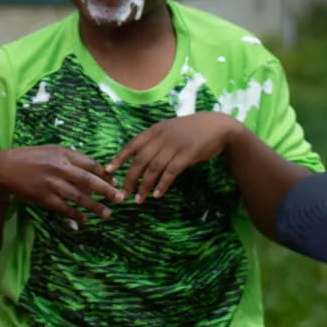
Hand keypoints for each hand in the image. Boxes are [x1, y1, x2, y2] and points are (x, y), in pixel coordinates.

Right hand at [0, 145, 123, 224]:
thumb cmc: (31, 157)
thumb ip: (71, 157)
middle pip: (89, 180)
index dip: (105, 174)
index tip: (115, 182)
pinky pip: (64, 208)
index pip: (90, 164)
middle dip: (106, 190)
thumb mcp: (52, 150)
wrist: (6, 168)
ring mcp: (52, 184)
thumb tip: (92, 168)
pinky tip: (84, 219)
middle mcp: (59, 168)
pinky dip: (75, 215)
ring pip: (78, 197)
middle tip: (120, 198)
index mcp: (63, 154)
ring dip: (94, 206)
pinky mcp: (44, 197)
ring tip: (107, 213)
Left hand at [106, 112, 241, 203]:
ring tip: (139, 199)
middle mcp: (162, 137)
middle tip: (122, 194)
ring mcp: (174, 145)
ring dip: (145, 186)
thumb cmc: (191, 130)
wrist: (217, 127)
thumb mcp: (169, 130)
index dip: (119, 158)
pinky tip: (157, 194)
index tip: (108, 170)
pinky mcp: (187, 155)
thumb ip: (155, 141)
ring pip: (154, 168)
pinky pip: (171, 172)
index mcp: (154, 130)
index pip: (132, 144)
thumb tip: (138, 158)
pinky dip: (163, 184)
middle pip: (140, 160)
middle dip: (129, 178)